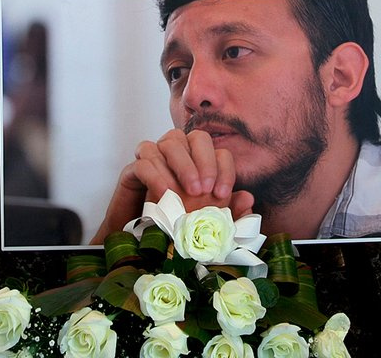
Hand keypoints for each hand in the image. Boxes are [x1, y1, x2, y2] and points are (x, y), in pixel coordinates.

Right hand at [90, 129, 253, 243]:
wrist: (139, 243)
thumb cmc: (176, 229)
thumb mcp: (208, 223)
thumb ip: (229, 213)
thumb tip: (248, 198)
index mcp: (199, 164)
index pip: (218, 151)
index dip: (223, 169)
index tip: (223, 193)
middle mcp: (178, 155)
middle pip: (194, 137)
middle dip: (204, 161)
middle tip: (205, 190)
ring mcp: (154, 159)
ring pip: (169, 142)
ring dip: (182, 165)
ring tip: (188, 193)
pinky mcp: (132, 171)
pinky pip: (144, 161)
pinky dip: (156, 175)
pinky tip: (165, 194)